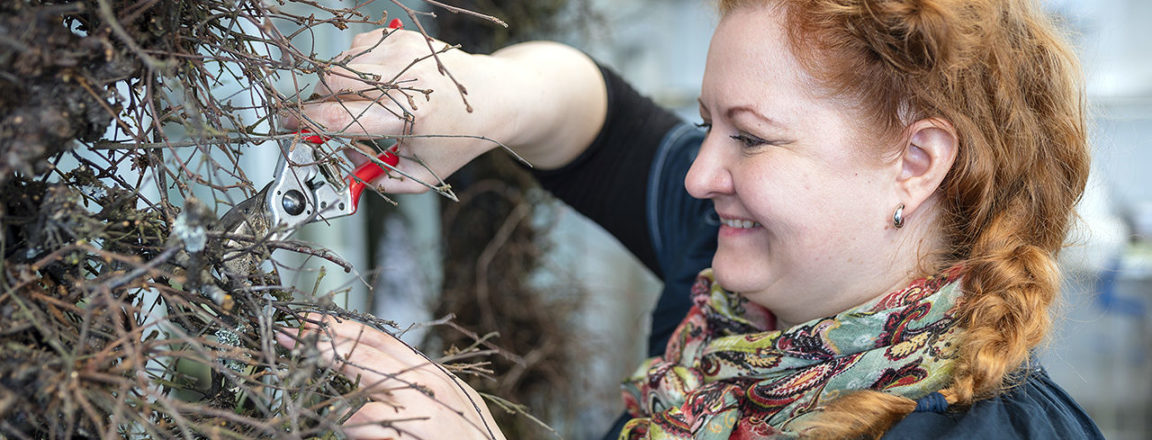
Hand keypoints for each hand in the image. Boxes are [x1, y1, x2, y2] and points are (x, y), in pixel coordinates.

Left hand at [276, 316, 504, 439]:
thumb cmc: (467, 438)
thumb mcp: (442, 401)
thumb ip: (408, 385)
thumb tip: (365, 380)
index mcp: (430, 372)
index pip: (379, 340)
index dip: (341, 328)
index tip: (308, 320)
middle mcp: (429, 385)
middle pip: (369, 356)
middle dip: (326, 344)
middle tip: (291, 337)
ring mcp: (427, 412)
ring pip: (369, 392)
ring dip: (337, 390)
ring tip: (311, 380)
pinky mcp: (422, 438)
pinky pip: (378, 428)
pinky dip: (356, 425)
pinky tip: (345, 425)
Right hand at [283, 28, 606, 192]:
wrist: (495, 97)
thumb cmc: (458, 138)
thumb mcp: (422, 175)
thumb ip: (376, 180)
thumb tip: (339, 170)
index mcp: (410, 117)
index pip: (341, 117)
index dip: (306, 123)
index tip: (287, 126)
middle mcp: (406, 79)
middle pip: (331, 82)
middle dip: (319, 102)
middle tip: (326, 118)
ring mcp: (402, 52)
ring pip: (339, 64)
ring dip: (335, 86)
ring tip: (360, 105)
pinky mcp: (400, 37)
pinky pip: (354, 50)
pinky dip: (353, 69)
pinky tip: (374, 85)